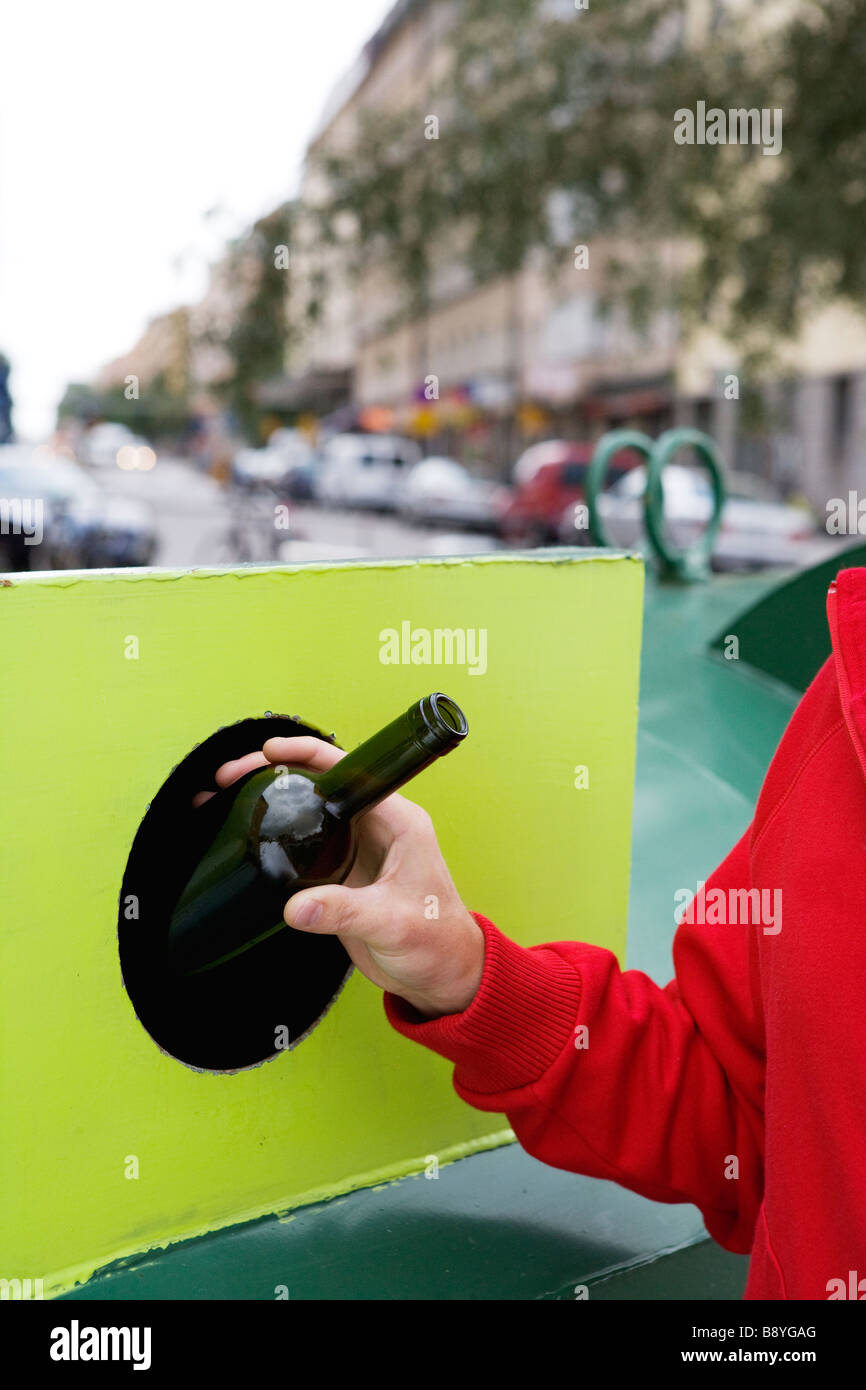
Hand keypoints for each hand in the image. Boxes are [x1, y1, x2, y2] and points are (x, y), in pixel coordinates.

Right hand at [195, 736, 484, 1018]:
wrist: (439, 976)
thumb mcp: (391, 923)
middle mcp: (375, 826)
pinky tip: (242, 837)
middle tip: (231, 777)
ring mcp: (355, 848)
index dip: (308, 755)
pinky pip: (300, 846)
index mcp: (397, 820)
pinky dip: (271, 839)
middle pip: (318, 784)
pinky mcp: (339, 873)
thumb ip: (344, 911)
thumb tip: (296, 906)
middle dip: (273, 774)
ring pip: (305, 812)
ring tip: (222, 798)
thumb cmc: (435, 942)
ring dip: (268, 802)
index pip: (349, 770)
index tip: (271, 752)